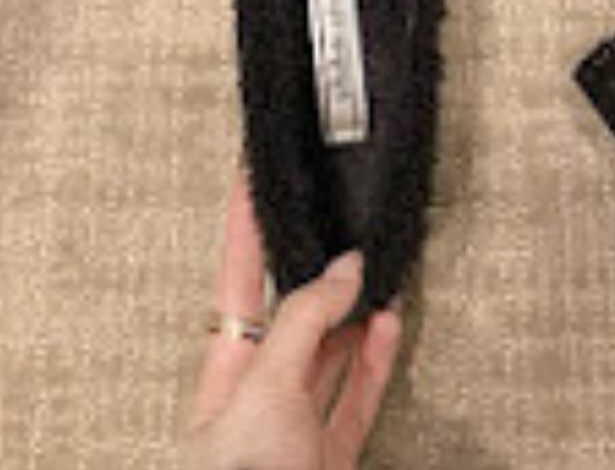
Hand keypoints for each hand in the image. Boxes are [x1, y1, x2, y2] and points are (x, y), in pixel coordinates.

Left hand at [187, 171, 401, 469]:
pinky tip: (390, 321)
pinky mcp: (330, 454)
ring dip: (356, 306)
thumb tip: (345, 269)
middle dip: (311, 264)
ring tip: (378, 264)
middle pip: (288, 309)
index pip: (236, 277)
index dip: (244, 224)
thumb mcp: (264, 387)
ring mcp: (295, 425)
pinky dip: (379, 355)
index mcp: (224, 370)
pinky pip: (358, 392)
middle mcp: (257, 393)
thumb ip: (306, 321)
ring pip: (331, 348)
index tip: (251, 174)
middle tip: (334, 214)